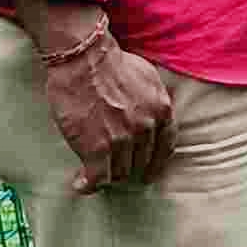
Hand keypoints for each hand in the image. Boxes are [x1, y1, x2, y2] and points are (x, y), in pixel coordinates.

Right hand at [39, 33, 172, 191]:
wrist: (86, 60)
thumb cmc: (113, 64)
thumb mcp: (149, 78)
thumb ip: (154, 100)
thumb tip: (153, 114)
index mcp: (162, 110)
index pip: (165, 147)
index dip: (156, 163)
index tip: (148, 172)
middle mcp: (147, 128)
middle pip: (142, 163)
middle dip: (130, 170)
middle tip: (116, 172)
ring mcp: (122, 140)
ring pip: (120, 173)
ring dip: (108, 177)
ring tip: (98, 176)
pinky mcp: (96, 148)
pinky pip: (97, 178)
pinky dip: (89, 185)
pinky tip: (81, 185)